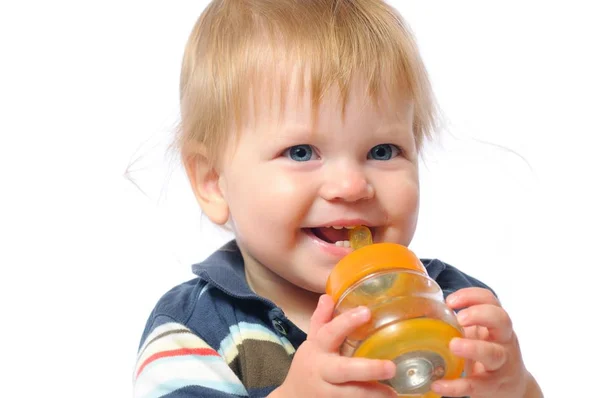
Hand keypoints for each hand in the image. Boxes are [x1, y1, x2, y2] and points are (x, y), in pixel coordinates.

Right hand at [271, 295, 396, 397]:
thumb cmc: (308, 366)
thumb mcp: (311, 343)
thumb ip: (320, 320)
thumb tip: (328, 296)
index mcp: (318, 350)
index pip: (330, 333)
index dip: (347, 322)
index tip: (367, 312)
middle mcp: (322, 371)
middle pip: (343, 370)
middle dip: (367, 369)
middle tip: (391, 367)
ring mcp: (327, 393)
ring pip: (350, 394)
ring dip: (372, 393)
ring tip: (393, 393)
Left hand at [431, 287, 537, 397]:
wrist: (514, 387)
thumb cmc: (489, 353)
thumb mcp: (480, 334)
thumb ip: (461, 324)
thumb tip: (424, 311)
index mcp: (496, 324)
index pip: (491, 300)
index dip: (472, 296)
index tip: (450, 301)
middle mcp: (504, 340)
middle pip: (501, 320)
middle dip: (480, 314)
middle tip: (460, 318)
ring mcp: (502, 364)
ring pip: (494, 353)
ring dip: (473, 348)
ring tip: (453, 345)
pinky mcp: (494, 386)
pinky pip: (476, 385)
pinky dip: (456, 386)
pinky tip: (439, 384)